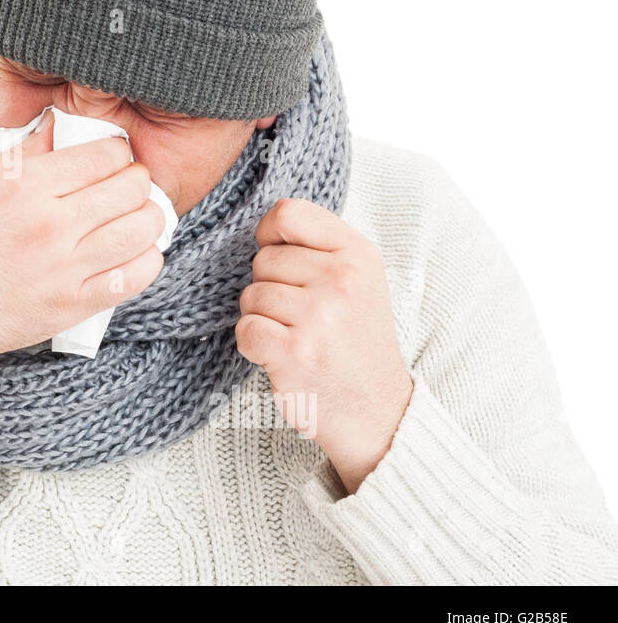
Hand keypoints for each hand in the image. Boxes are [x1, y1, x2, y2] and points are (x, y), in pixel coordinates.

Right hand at [0, 111, 165, 378]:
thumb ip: (23, 151)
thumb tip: (58, 124)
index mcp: (24, 186)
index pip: (104, 155)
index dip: (118, 152)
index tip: (113, 159)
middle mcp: (49, 224)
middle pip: (131, 187)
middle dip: (137, 181)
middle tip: (128, 186)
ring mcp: (64, 267)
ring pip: (141, 229)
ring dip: (149, 217)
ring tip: (137, 216)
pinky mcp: (73, 304)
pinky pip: (135, 277)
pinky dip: (147, 260)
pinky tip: (136, 252)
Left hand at [236, 197, 414, 493]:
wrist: (379, 411)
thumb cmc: (357, 341)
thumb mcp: (358, 280)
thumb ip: (317, 247)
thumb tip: (264, 227)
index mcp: (358, 254)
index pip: (289, 212)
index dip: (270, 235)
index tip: (280, 258)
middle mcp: (341, 279)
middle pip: (262, 259)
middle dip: (269, 288)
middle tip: (301, 317)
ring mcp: (318, 316)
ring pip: (250, 295)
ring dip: (262, 319)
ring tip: (297, 337)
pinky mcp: (294, 351)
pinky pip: (245, 329)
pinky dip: (254, 345)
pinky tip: (282, 355)